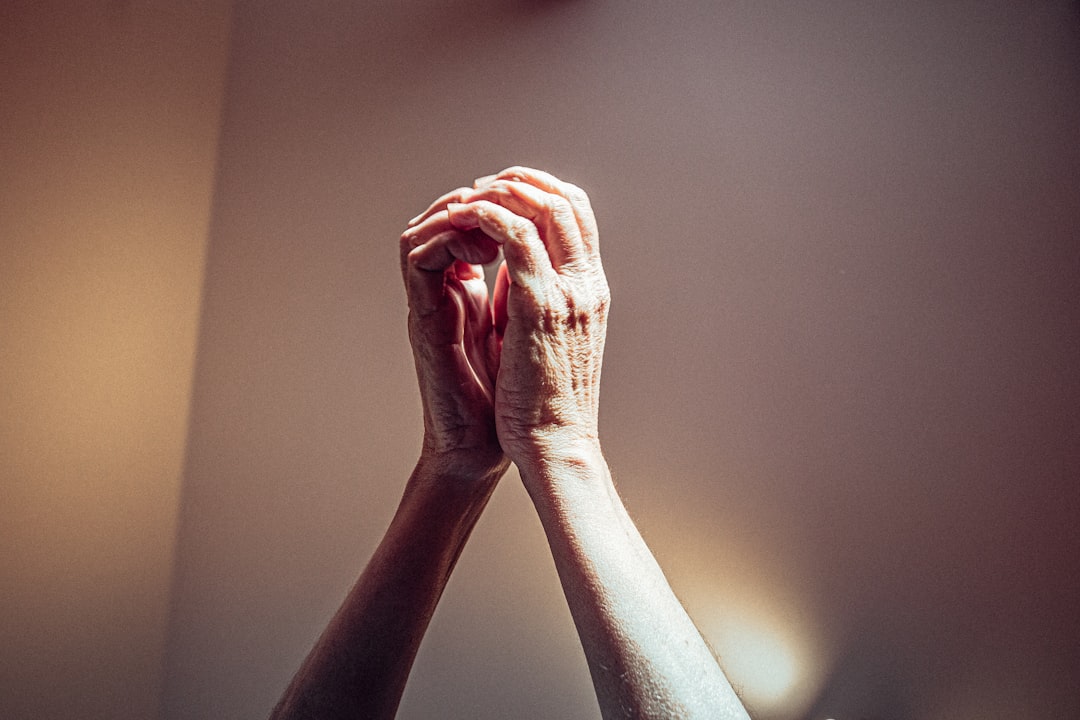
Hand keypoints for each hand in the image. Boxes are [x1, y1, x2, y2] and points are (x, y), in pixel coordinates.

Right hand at [399, 190, 509, 481]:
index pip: (473, 223)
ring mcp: (431, 303)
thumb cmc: (511, 398)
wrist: (487, 446)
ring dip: (459, 214)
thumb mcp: (529, 328)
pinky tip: (484, 247)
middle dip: (479, 198)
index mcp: (472, 289)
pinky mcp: (423, 319)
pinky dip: (447, 239)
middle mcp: (446, 291)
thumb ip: (526, 291)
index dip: (501, 203)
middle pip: (443, 216)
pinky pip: (417, 259)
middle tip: (509, 201)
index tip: (532, 206)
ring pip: (421, 229)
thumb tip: (552, 256)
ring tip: (495, 220)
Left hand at [445, 167, 609, 470]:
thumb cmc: (548, 405)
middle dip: (521, 182)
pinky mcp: (538, 305)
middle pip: (567, 200)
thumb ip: (539, 298)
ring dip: (501, 192)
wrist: (557, 446)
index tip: (505, 195)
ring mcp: (567, 292)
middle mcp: (587, 284)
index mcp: (592, 293)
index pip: (580, 217)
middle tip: (482, 186)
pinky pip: (513, 236)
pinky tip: (462, 220)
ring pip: (542, 207)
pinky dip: (486, 216)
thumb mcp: (551, 340)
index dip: (542, 192)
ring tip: (468, 199)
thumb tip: (515, 269)